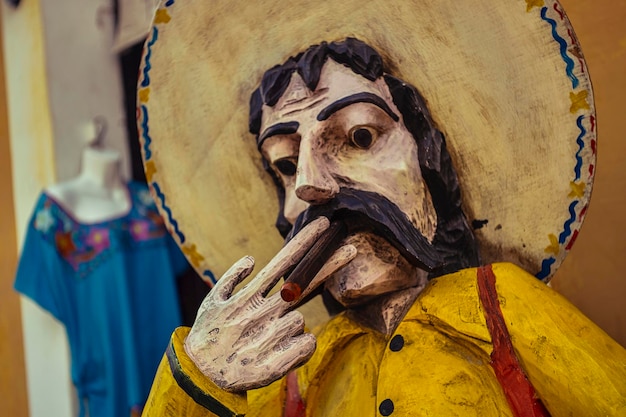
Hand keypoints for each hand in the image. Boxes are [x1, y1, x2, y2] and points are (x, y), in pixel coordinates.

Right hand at [184, 217, 356, 391]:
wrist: (201, 377)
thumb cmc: (208, 335)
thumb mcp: (212, 301)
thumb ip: (231, 278)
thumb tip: (251, 259)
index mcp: (250, 296)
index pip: (283, 262)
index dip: (305, 243)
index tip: (324, 226)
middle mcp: (264, 311)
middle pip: (305, 282)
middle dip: (329, 263)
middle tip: (352, 248)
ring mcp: (273, 334)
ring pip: (300, 320)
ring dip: (288, 328)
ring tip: (262, 342)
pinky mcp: (279, 360)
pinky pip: (307, 344)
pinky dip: (300, 347)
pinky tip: (279, 352)